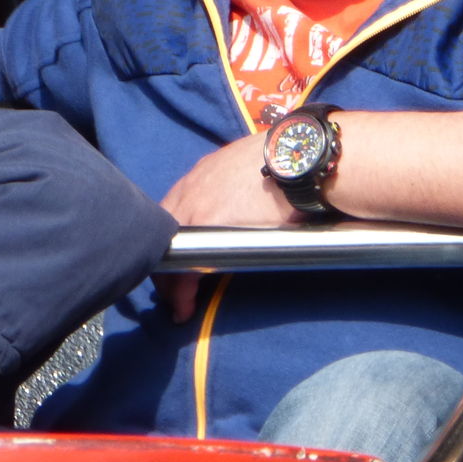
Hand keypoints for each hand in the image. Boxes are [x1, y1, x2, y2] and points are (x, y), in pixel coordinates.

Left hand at [155, 133, 298, 323]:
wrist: (299, 155)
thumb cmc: (285, 162)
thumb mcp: (248, 170)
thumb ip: (233, 189)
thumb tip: (242, 208)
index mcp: (199, 178)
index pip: (171, 217)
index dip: (174, 244)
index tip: (178, 265)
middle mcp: (188, 190)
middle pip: (163, 236)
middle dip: (164, 268)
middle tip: (171, 293)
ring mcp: (194, 206)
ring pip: (170, 251)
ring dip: (169, 284)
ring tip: (177, 306)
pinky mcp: (207, 223)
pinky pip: (186, 262)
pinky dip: (180, 289)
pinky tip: (184, 305)